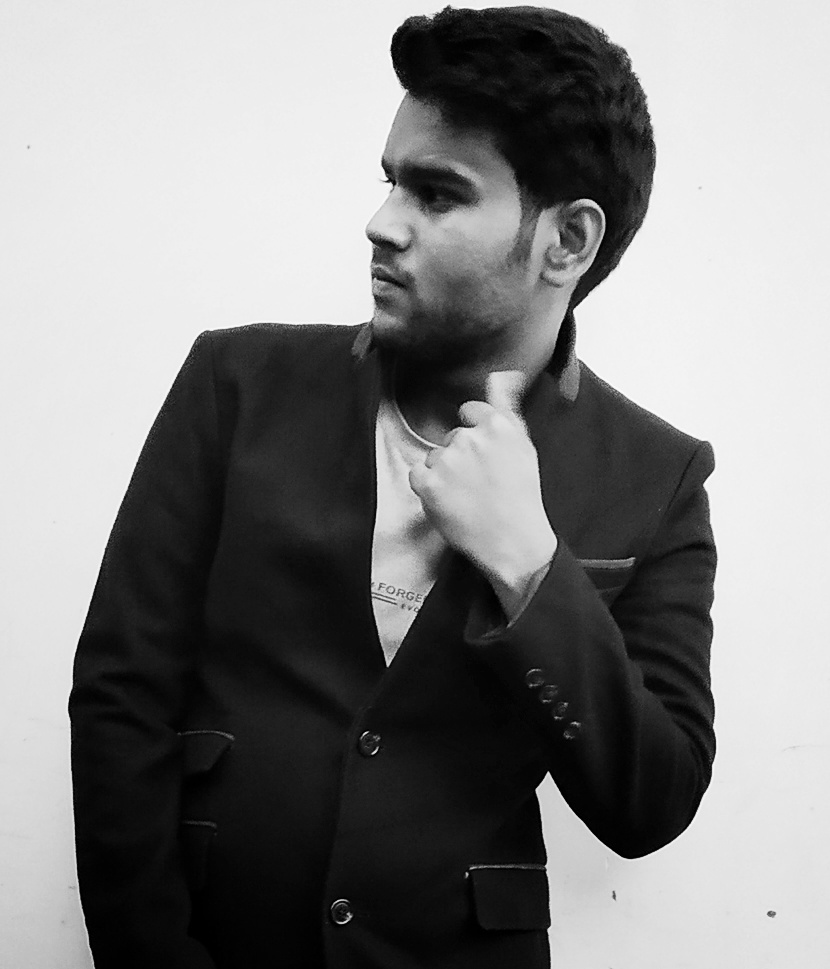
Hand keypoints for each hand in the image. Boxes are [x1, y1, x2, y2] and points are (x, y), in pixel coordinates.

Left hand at [409, 371, 556, 617]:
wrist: (514, 542)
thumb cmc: (521, 495)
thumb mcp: (522, 444)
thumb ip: (505, 405)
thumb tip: (499, 373)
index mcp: (497, 425)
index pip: (469, 414)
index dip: (476, 438)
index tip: (485, 460)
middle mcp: (470, 438)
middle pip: (452, 439)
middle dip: (461, 458)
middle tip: (480, 484)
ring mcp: (447, 462)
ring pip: (434, 457)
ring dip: (444, 474)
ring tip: (467, 497)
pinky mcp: (428, 485)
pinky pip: (417, 475)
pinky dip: (428, 489)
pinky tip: (449, 502)